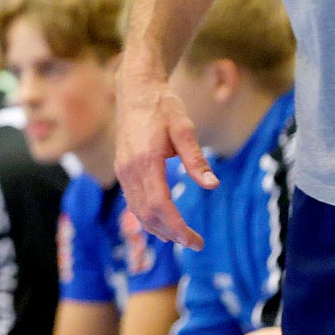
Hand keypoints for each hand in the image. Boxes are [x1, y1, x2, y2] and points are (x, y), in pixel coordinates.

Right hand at [114, 73, 214, 249]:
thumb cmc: (163, 106)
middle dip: (171, 233)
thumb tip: (212, 185)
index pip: (160, 205)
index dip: (177, 227)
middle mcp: (129, 169)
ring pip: (137, 211)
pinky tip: (162, 224)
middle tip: (195, 243)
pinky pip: (132, 201)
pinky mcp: (122, 169)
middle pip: (147, 214)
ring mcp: (123, 170)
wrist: (136, 90)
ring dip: (158, 229)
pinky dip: (147, 217)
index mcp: (145, 160)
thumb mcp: (185, 128)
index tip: (195, 240)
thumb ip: (196, 159)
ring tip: (181, 239)